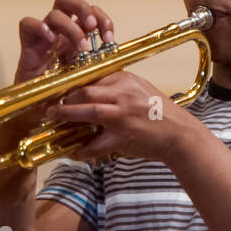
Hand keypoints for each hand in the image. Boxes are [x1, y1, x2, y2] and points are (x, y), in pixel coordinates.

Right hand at [15, 0, 115, 83]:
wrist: (46, 111)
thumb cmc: (70, 92)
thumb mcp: (92, 75)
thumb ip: (104, 62)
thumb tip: (120, 53)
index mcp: (77, 34)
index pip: (90, 12)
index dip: (102, 19)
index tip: (109, 39)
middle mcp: (60, 31)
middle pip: (66, 0)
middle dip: (83, 9)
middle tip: (92, 27)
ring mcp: (44, 37)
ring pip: (53, 13)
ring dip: (70, 27)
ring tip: (81, 47)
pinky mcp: (28, 46)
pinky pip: (27, 24)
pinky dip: (40, 27)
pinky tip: (51, 40)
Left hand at [43, 70, 204, 165]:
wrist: (178, 133)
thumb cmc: (159, 111)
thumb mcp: (140, 89)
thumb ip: (118, 86)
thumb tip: (93, 87)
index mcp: (126, 81)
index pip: (93, 78)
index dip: (73, 84)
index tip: (60, 88)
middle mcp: (123, 95)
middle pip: (85, 91)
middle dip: (65, 98)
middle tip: (52, 104)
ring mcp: (122, 116)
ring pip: (87, 111)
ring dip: (66, 115)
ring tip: (53, 117)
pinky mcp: (122, 137)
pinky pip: (95, 144)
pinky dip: (82, 150)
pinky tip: (74, 153)